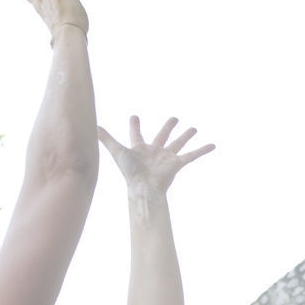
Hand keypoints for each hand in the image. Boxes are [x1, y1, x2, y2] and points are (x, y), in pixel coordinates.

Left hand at [98, 116, 214, 193]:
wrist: (143, 187)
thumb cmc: (130, 172)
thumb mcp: (117, 151)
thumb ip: (106, 139)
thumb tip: (91, 126)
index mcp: (140, 149)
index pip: (136, 134)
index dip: (135, 126)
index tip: (134, 117)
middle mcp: (154, 152)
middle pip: (162, 136)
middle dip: (168, 127)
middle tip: (174, 119)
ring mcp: (167, 158)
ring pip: (179, 143)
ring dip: (186, 135)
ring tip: (194, 128)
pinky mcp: (177, 164)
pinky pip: (192, 155)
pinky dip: (202, 150)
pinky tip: (213, 145)